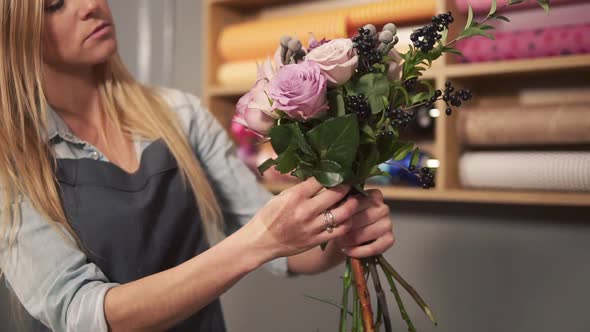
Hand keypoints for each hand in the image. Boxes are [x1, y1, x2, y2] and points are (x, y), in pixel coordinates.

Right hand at [247, 177, 361, 259]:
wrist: (262, 240)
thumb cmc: (271, 215)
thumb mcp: (283, 196)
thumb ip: (302, 187)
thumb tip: (322, 177)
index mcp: (296, 195)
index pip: (322, 179)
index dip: (334, 173)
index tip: (341, 171)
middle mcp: (305, 210)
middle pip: (336, 193)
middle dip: (347, 186)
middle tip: (351, 184)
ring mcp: (312, 226)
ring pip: (343, 212)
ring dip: (352, 204)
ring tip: (354, 200)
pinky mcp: (316, 240)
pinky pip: (340, 230)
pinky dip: (348, 222)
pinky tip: (347, 217)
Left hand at [335, 189, 394, 257]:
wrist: (343, 237)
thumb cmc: (341, 219)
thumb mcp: (338, 207)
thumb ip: (341, 202)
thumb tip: (340, 202)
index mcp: (374, 195)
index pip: (359, 202)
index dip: (344, 212)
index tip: (333, 219)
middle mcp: (384, 207)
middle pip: (365, 217)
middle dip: (348, 226)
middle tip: (336, 232)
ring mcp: (388, 223)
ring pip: (370, 232)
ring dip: (353, 239)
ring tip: (341, 242)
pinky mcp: (389, 239)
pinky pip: (376, 247)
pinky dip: (360, 251)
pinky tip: (349, 251)